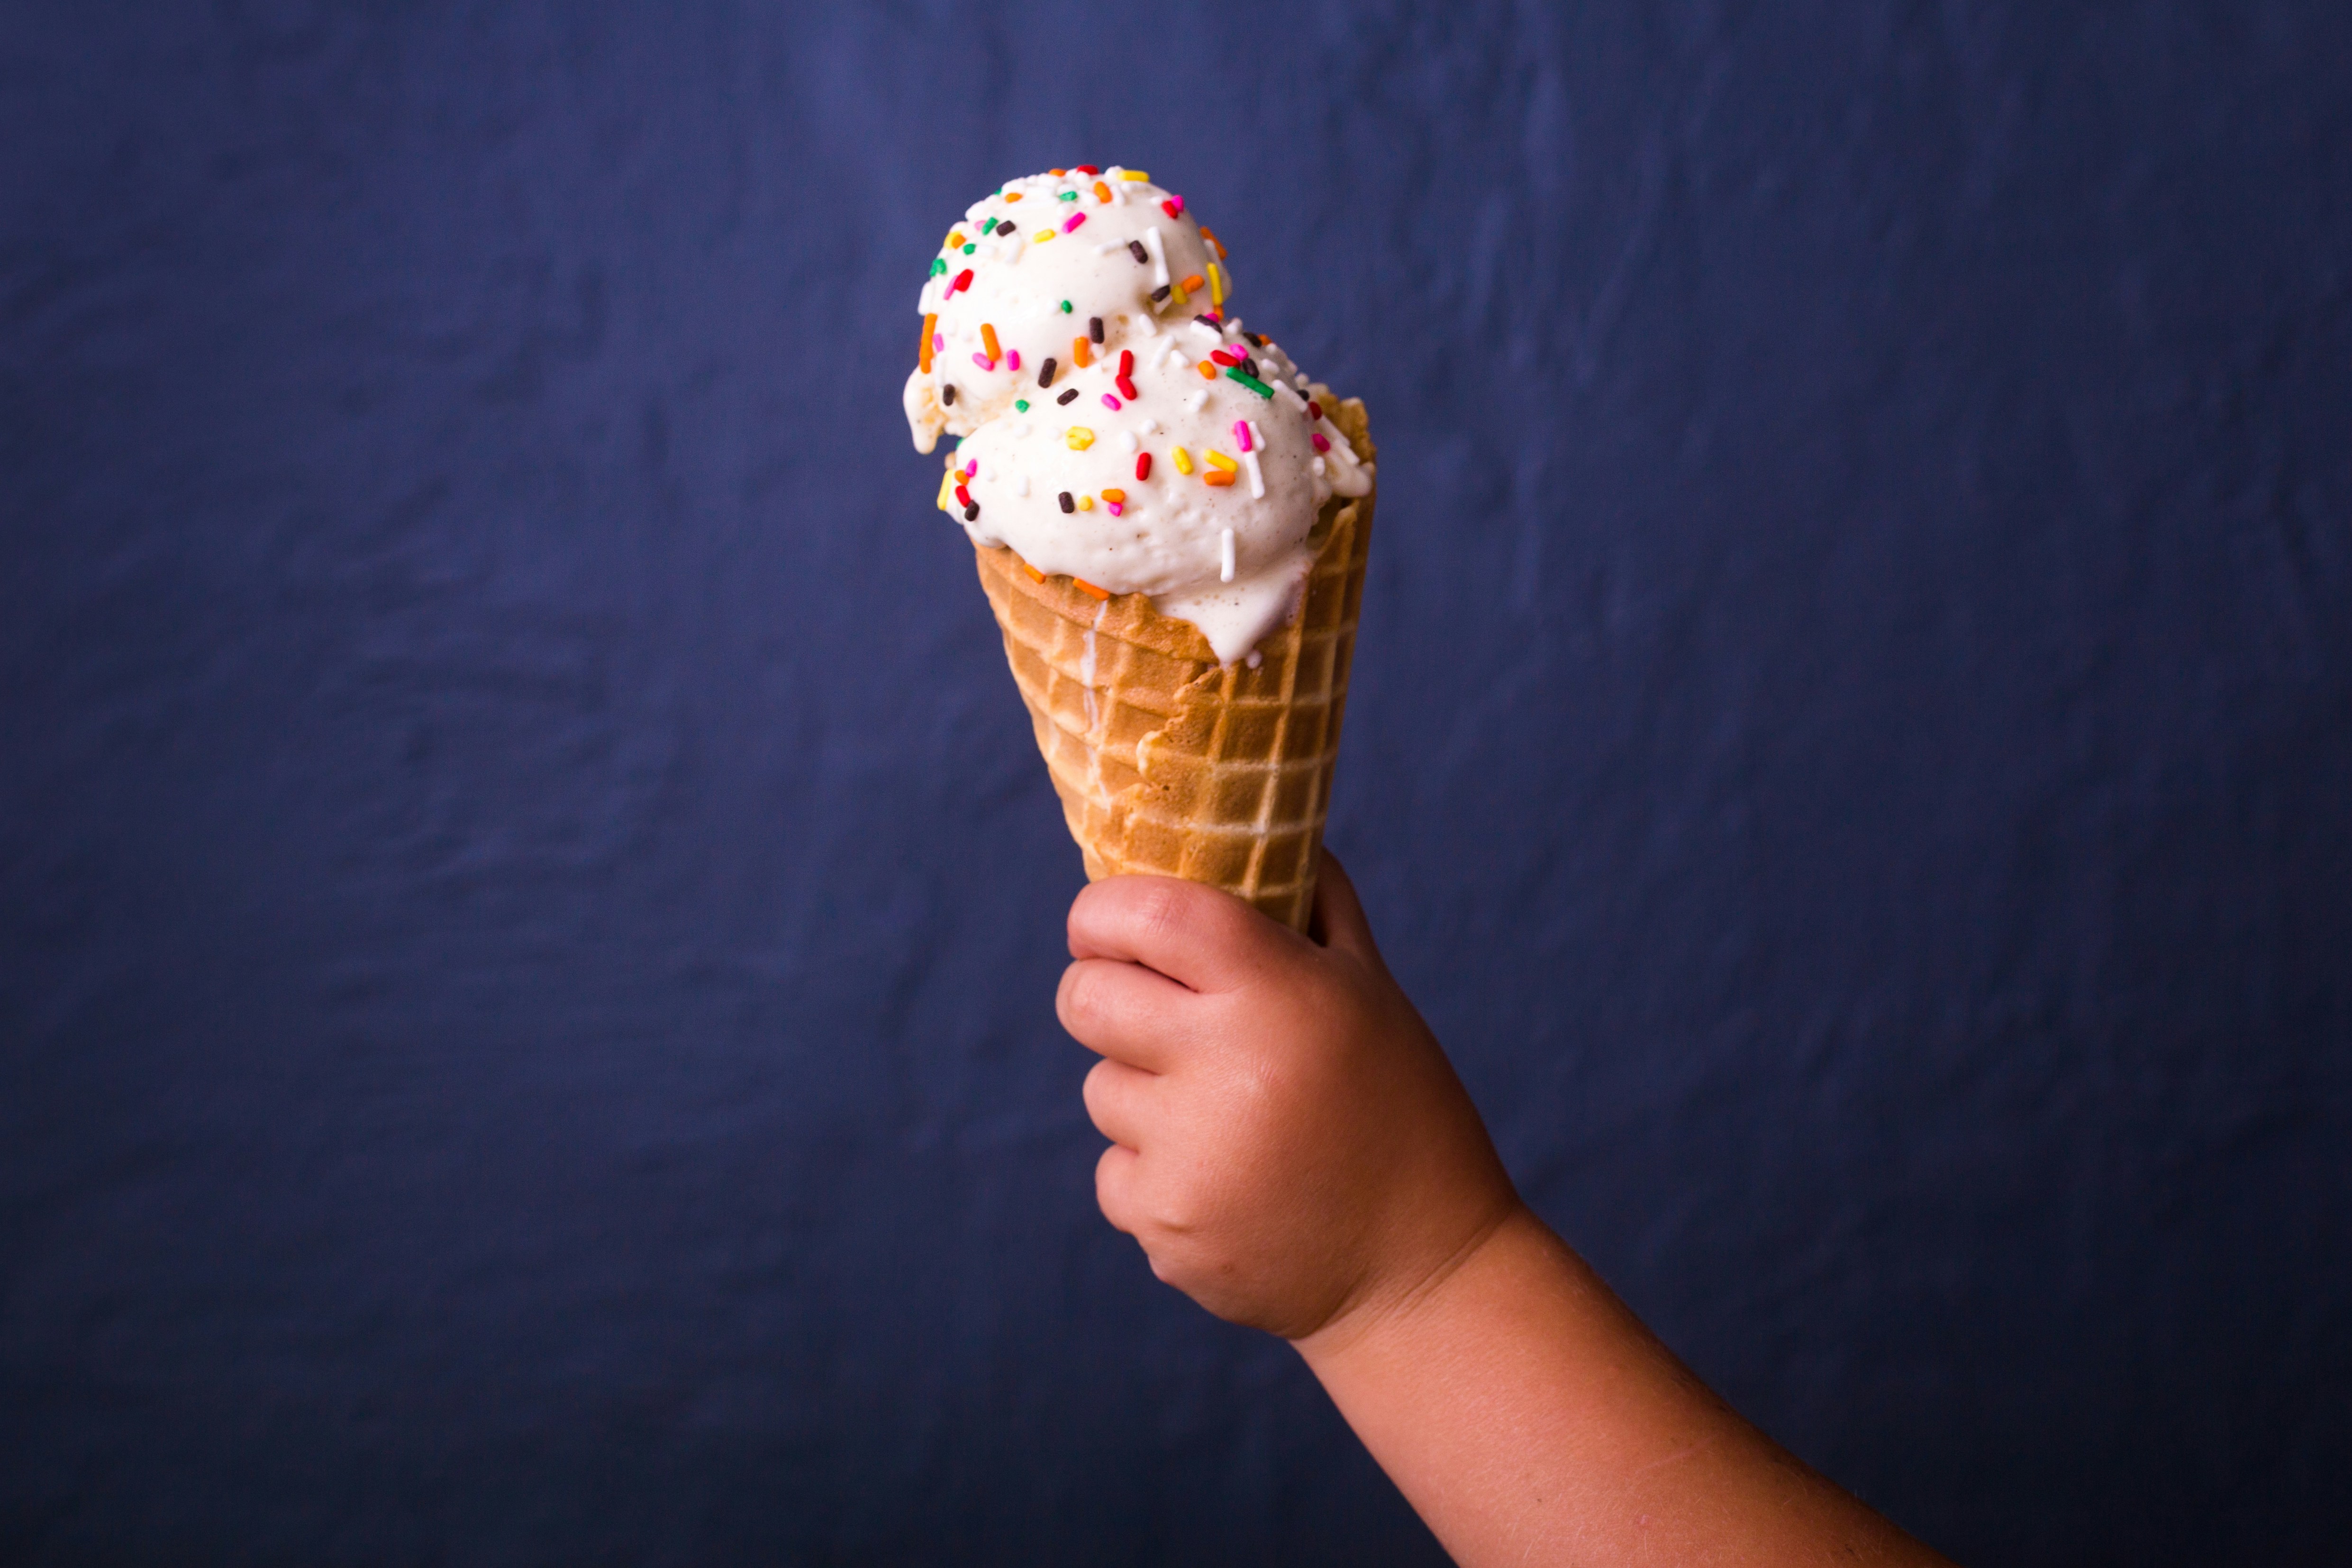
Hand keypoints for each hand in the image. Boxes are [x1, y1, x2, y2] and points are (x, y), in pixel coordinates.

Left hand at [1056, 852, 1521, 1339]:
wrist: (1423, 1272)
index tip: (1105, 923)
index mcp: (1278, 991)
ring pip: (1099, 1087)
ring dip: (1142, 1094)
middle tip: (1145, 1011)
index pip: (1141, 913)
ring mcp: (1191, 1153)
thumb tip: (1256, 825)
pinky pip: (1113, 1171)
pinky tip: (1226, 1184)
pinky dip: (1152, 1175)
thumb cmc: (1400, 1111)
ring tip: (1225, 1119)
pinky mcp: (1167, 1227)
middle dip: (1102, 993)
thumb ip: (1313, 906)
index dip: (1101, 911)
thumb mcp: (1372, 995)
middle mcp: (1227, 1065)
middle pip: (1085, 997)